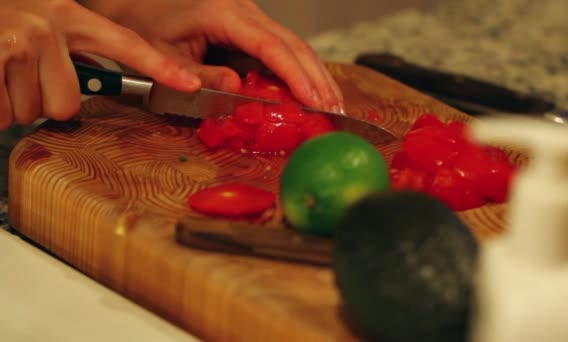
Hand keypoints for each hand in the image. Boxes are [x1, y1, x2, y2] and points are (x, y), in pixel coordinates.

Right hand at [0, 0, 200, 128]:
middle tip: (22, 78)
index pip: (126, 45)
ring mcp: (20, 44)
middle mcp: (48, 28)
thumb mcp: (42, 22)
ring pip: (34, 112)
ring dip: (14, 104)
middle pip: (69, 104)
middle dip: (44, 103)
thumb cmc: (2, 22)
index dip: (160, 67)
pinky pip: (5, 114)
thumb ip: (73, 50)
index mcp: (70, 17)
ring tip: (2, 74)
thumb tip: (87, 88)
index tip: (190, 84)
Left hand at [84, 0, 344, 112]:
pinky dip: (301, 71)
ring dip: (316, 75)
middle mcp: (245, 11)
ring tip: (333, 105)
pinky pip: (283, 48)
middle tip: (335, 111)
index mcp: (224, 13)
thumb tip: (236, 89)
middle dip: (317, 79)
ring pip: (294, 45)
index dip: (296, 75)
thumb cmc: (145, 22)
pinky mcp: (251, 27)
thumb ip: (197, 73)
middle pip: (294, 44)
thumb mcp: (161, 52)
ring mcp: (251, 16)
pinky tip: (313, 90)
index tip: (314, 100)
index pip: (272, 46)